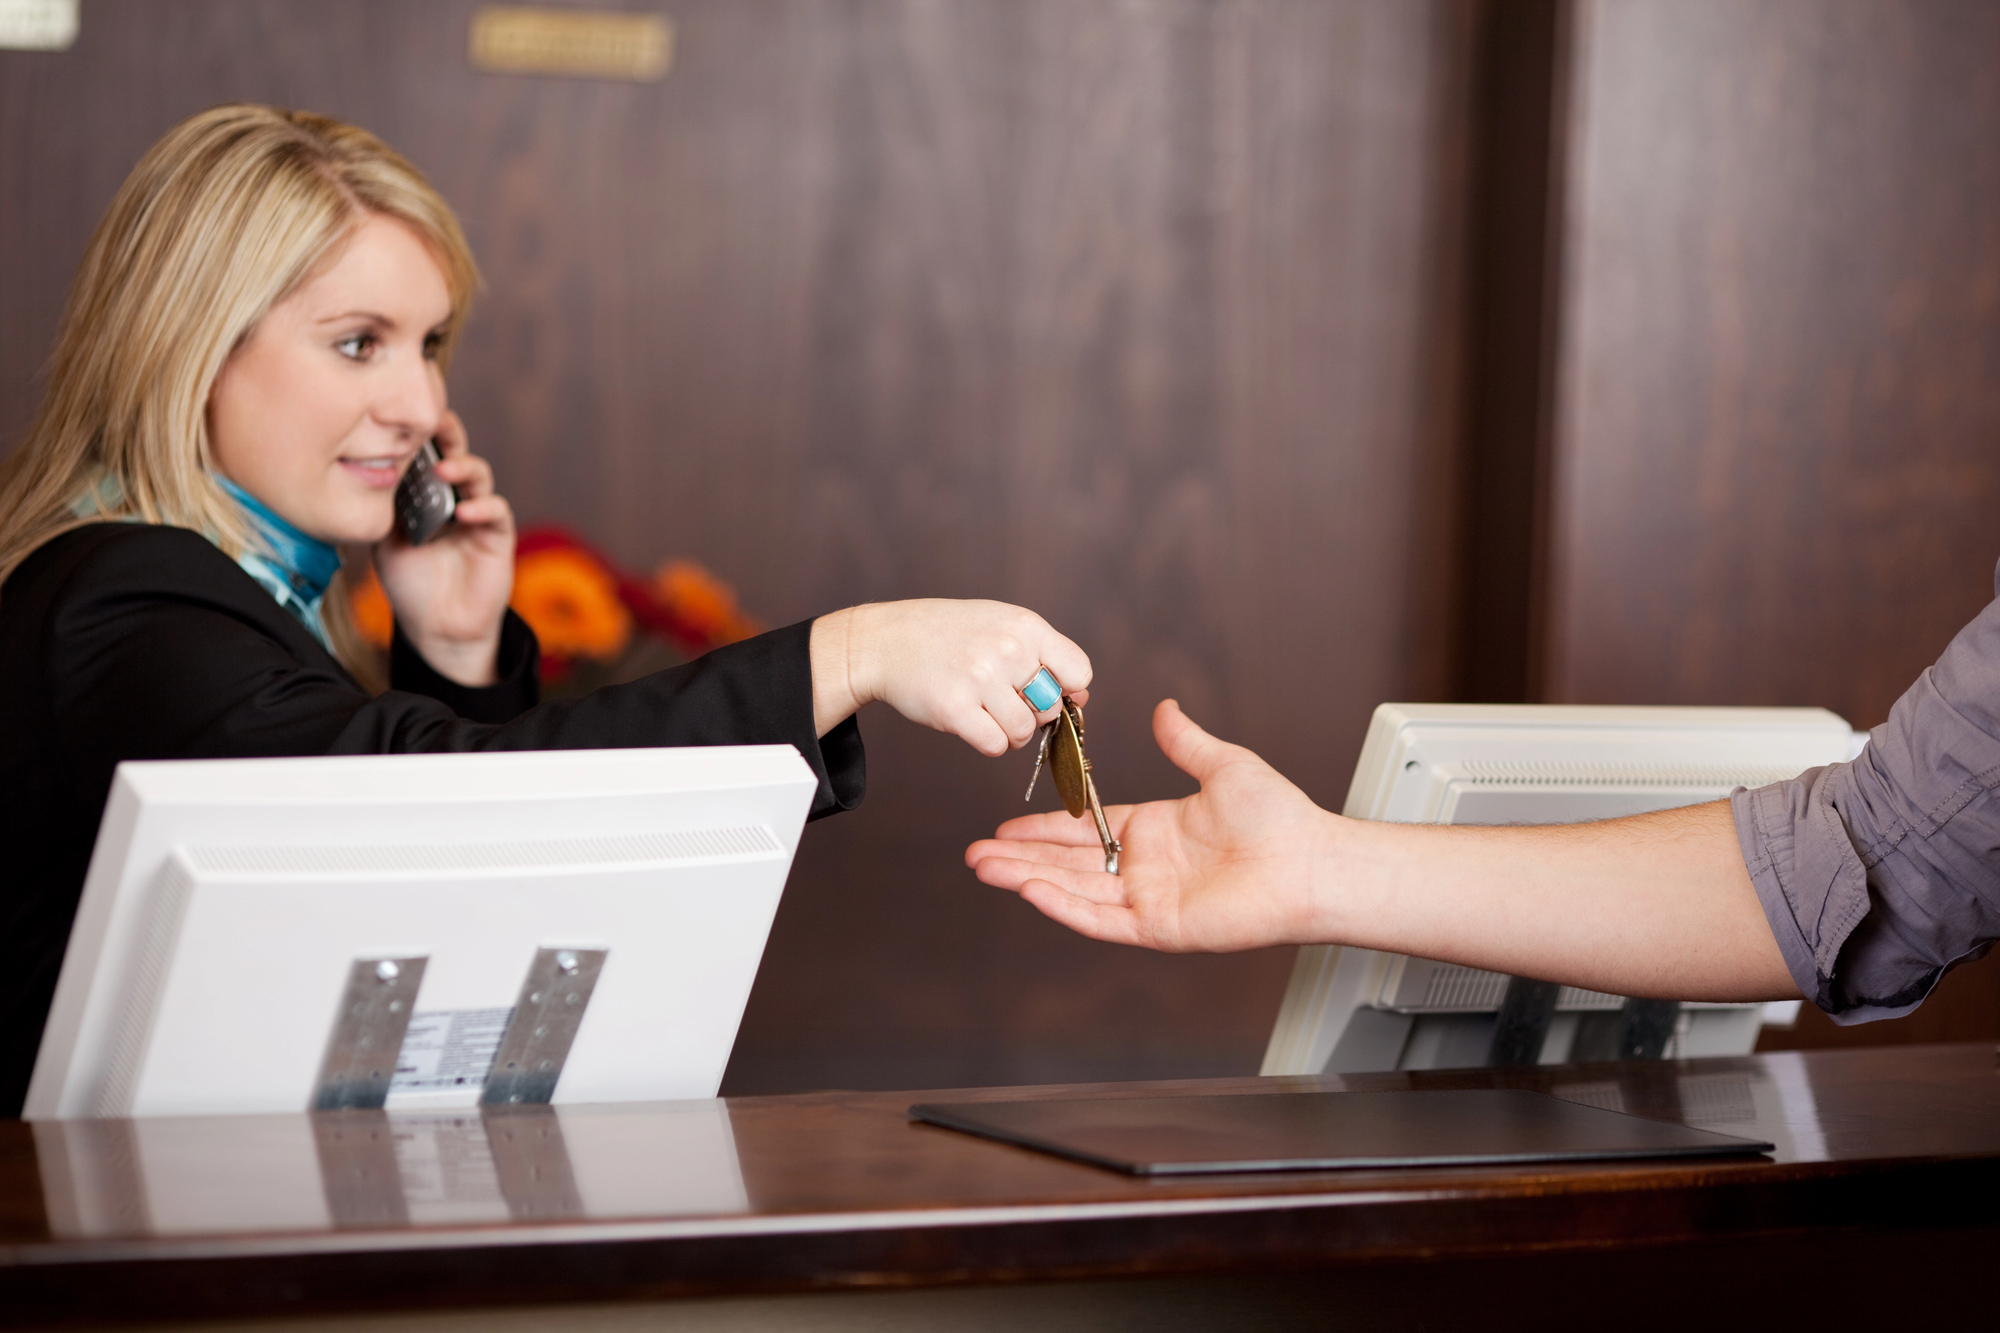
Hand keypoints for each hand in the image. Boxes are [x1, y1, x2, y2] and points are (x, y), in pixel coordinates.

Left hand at [373, 410, 514, 685]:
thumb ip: (385, 508)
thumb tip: (373, 471)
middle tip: (434, 423)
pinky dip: (482, 506)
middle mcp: (453, 496)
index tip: (402, 414)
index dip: (419, 433)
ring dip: (463, 466)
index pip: (426, 453)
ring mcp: (477, 514)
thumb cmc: (410, 583)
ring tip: (445, 468)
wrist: (435, 626)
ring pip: (478, 475)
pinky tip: (463, 512)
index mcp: (426, 494)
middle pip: (456, 452)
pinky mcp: (497, 536)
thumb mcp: (384, 540)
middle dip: (447, 433)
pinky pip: (496, 511)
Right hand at [810, 599, 1091, 753]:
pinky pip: (996, 745)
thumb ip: (1044, 656)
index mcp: (1026, 626)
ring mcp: (981, 679)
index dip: (1065, 690)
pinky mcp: (956, 709)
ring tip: (984, 709)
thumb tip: (1082, 697)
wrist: (886, 641)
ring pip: (1024, 732)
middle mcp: (1008, 650)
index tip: (1043, 690)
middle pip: (1052, 708)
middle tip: (1001, 698)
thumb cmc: (950, 636)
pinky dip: (988, 742)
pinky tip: (970, 721)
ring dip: (1009, 732)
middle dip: (1032, 713)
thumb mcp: (1002, 626)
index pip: (1079, 672)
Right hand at [966, 699, 1329, 949]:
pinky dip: (1064, 906)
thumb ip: (1185, 741)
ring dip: (1028, 880)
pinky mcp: (1159, 927)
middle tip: (975, 855)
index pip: (1083, 832)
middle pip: (1067, 864)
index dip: (1042, 830)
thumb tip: (1165, 709)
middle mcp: (1145, 868)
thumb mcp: (1224, 765)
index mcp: (1154, 831)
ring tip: (985, 871)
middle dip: (1019, 859)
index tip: (1004, 827)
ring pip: (1074, 891)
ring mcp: (1149, 900)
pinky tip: (1030, 891)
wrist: (1311, 861)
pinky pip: (1101, 918)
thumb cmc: (1281, 817)